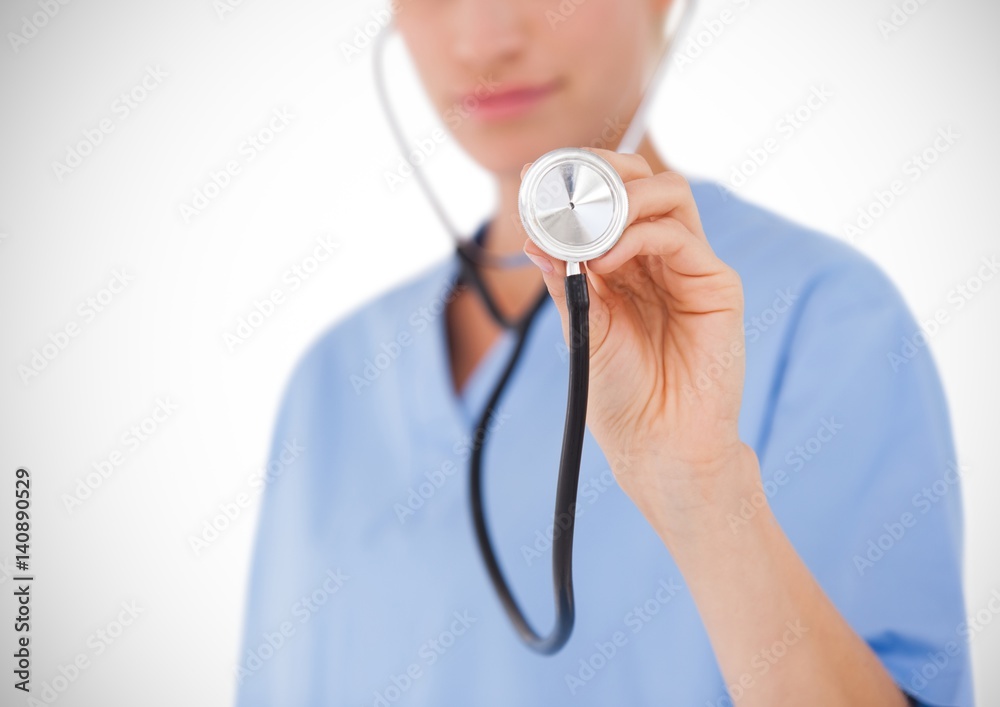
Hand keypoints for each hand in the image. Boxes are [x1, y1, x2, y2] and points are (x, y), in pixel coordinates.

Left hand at [521, 148, 756, 533]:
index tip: (536, 179)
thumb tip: (534, 237)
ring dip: (623, 199)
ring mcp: (690, 267)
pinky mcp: (716, 285)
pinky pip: (680, 236)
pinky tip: (607, 261)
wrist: (658, 443)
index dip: (578, 178)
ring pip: (669, 195)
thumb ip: (564, 280)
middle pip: (644, 181)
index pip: (610, 198)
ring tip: (588, 229)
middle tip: (566, 187)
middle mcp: (659, 258)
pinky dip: (638, 236)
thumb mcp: (580, 327)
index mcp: (625, 264)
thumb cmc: (618, 393)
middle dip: (605, 172)